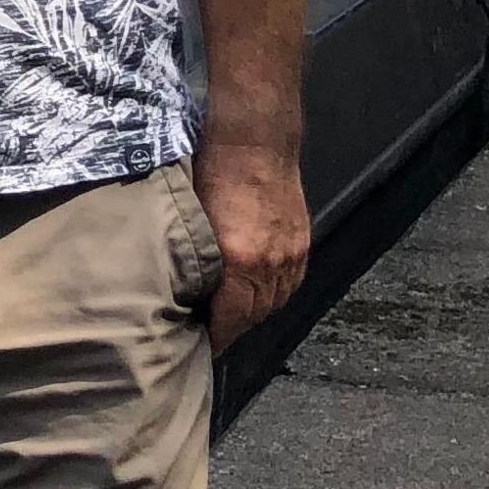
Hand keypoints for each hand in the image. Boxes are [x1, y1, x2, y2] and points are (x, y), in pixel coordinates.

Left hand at [194, 138, 308, 349]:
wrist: (254, 141)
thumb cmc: (212, 172)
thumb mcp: (191, 221)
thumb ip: (195, 261)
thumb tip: (186, 290)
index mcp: (240, 261)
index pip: (231, 319)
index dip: (217, 337)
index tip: (201, 347)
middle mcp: (270, 263)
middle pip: (254, 315)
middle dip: (233, 329)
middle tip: (211, 336)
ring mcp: (290, 254)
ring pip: (274, 302)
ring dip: (253, 314)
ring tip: (231, 319)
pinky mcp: (302, 243)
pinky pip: (289, 283)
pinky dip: (273, 294)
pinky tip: (257, 295)